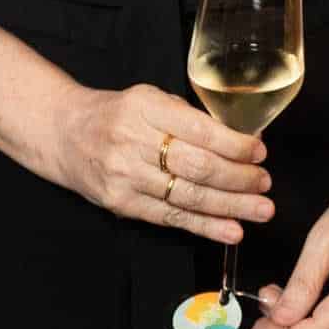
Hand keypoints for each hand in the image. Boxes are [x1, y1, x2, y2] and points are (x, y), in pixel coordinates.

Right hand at [41, 85, 268, 245]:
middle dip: (238, 179)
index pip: (198, 130)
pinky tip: (230, 230)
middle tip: (265, 184)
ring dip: (230, 207)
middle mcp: (132, 142)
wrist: (64, 133)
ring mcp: (125, 176)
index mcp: (145, 107)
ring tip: (260, 210)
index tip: (259, 152)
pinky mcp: (121, 204)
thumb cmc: (115, 114)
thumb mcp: (149, 99)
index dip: (234, 145)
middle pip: (197, 167)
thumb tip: (241, 137)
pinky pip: (170, 218)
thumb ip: (188, 117)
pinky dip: (204, 226)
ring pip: (187, 197)